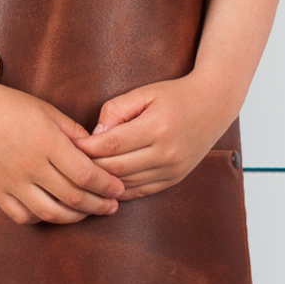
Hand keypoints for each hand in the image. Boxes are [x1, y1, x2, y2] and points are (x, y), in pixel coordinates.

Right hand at [0, 82, 124, 225]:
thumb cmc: (10, 106)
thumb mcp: (48, 111)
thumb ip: (75, 133)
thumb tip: (99, 152)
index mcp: (47, 143)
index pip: (86, 174)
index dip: (107, 185)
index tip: (119, 188)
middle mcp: (30, 166)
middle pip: (73, 198)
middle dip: (99, 204)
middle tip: (112, 205)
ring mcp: (12, 182)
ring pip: (51, 213)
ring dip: (76, 217)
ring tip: (88, 211)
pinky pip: (24, 216)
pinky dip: (42, 218)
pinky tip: (54, 211)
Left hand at [85, 76, 236, 197]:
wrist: (214, 105)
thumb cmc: (176, 95)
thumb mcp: (145, 92)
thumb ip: (116, 109)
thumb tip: (94, 134)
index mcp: (157, 128)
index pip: (111, 144)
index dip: (86, 148)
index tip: (70, 145)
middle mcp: (166, 153)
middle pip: (116, 168)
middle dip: (89, 167)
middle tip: (70, 163)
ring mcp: (172, 169)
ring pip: (126, 184)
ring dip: (102, 181)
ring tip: (84, 174)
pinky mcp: (174, 179)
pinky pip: (140, 191)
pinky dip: (120, 190)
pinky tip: (106, 183)